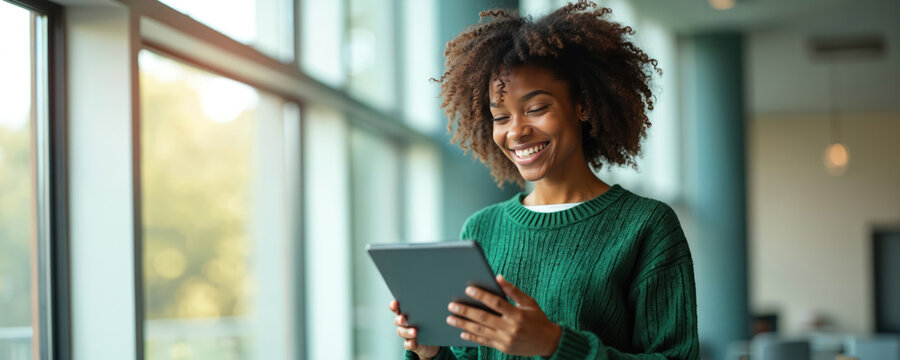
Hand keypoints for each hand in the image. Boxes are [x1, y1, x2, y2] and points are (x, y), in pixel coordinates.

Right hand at [390, 300, 439, 359]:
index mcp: (407, 312)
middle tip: (404, 318)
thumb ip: (430, 306)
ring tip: (414, 332)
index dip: (394, 305)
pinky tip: (414, 342)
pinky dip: (410, 343)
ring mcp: (406, 333)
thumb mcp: (432, 312)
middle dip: (400, 319)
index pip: (396, 307)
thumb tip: (436, 298)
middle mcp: (404, 322)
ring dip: (407, 332)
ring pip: (401, 332)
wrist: (435, 339)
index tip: (395, 303)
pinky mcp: (411, 344)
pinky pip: (407, 344)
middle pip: (397, 320)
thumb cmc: (432, 321)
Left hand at [446, 275, 561, 356]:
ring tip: (450, 318)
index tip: (468, 289)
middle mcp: (511, 328)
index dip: (482, 296)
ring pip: (481, 331)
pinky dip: (472, 337)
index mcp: (518, 314)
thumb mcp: (529, 302)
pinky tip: (462, 332)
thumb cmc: (538, 318)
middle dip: (466, 311)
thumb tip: (498, 277)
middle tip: (452, 305)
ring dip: (464, 324)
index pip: (497, 303)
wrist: (548, 342)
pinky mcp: (503, 348)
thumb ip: (513, 290)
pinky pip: (484, 342)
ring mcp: (506, 340)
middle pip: (484, 318)